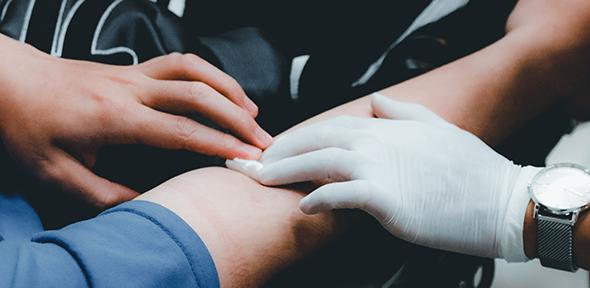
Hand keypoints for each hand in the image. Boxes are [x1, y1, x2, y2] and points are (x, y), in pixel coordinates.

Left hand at [0, 36, 271, 207]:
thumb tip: (145, 202)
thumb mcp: (55, 173)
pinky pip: (181, 63)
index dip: (219, 144)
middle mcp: (130, 89)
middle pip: (198, 95)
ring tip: (253, 112)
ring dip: (229, 89)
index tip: (247, 158)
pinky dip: (208, 75)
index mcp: (114, 118)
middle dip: (237, 118)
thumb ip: (103, 194)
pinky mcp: (132, 69)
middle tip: (263, 140)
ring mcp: (133, 74)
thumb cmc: (28, 126)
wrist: (7, 81)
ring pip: (194, 70)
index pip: (180, 131)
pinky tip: (220, 91)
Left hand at [227, 93, 539, 260]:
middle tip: (254, 163)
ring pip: (319, 163)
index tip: (277, 147)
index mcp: (387, 127)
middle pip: (315, 140)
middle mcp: (377, 141)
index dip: (299, 136)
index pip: (330, 125)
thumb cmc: (470, 170)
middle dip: (280, 151)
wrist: (500, 201)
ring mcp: (379, 167)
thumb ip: (404, 111)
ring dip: (284, 171)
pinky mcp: (385, 198)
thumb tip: (377, 100)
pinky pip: (341, 195)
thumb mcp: (438, 128)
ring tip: (260, 180)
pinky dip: (318, 199)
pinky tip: (302, 207)